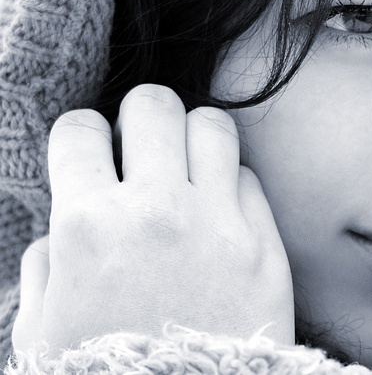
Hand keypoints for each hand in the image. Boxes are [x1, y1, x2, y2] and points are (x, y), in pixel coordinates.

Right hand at [13, 85, 293, 354]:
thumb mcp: (43, 330)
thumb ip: (46, 265)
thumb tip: (62, 226)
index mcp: (87, 226)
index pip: (80, 128)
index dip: (84, 136)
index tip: (95, 153)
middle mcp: (155, 210)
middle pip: (154, 103)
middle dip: (143, 119)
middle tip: (145, 149)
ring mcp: (217, 222)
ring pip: (213, 124)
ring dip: (194, 139)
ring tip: (189, 170)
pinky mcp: (264, 243)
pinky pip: (250, 177)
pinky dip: (232, 186)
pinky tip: (221, 213)